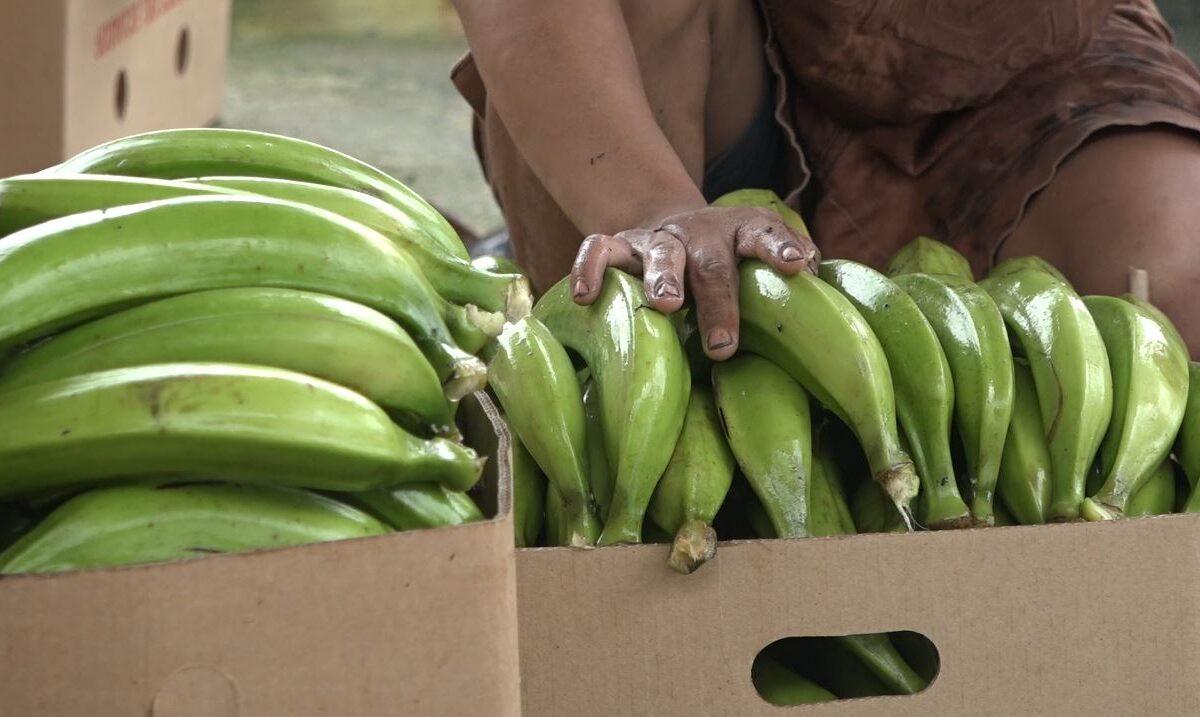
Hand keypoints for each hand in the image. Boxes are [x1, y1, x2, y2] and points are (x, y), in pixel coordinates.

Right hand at [569, 206, 819, 359]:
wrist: (677, 226)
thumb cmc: (732, 263)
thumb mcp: (762, 262)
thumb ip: (794, 278)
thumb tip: (839, 321)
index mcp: (743, 231)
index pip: (766, 234)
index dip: (782, 248)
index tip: (800, 266)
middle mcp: (700, 231)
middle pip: (711, 261)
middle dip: (719, 300)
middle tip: (723, 344)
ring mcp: (658, 238)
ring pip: (659, 252)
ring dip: (663, 278)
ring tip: (665, 306)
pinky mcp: (620, 245)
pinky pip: (598, 248)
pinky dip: (589, 267)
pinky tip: (584, 295)